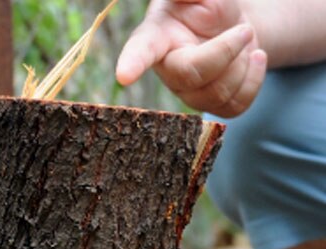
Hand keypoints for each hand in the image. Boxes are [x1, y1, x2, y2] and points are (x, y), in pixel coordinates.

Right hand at [116, 0, 266, 116]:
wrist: (231, 23)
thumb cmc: (206, 4)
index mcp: (156, 36)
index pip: (141, 51)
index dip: (132, 64)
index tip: (124, 76)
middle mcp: (166, 69)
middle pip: (189, 74)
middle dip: (225, 52)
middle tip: (246, 29)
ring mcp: (186, 92)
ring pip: (216, 94)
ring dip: (242, 64)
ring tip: (244, 39)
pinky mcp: (210, 104)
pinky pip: (234, 106)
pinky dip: (254, 81)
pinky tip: (254, 58)